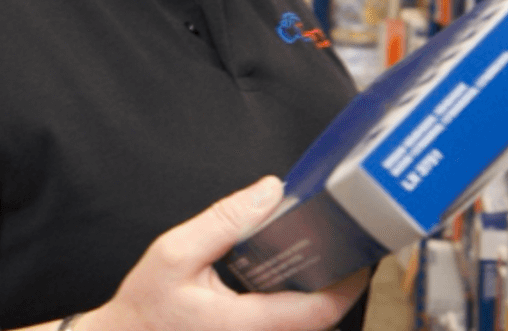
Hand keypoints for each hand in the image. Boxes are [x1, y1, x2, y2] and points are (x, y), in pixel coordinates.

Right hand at [83, 177, 370, 330]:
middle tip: (345, 237)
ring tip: (323, 246)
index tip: (361, 251)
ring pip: (303, 322)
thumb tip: (270, 191)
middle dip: (337, 278)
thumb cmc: (147, 307)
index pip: (318, 311)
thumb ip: (224, 220)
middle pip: (318, 317)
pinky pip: (285, 323)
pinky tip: (290, 269)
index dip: (348, 283)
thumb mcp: (176, 252)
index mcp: (246, 324)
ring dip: (318, 288)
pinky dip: (296, 297)